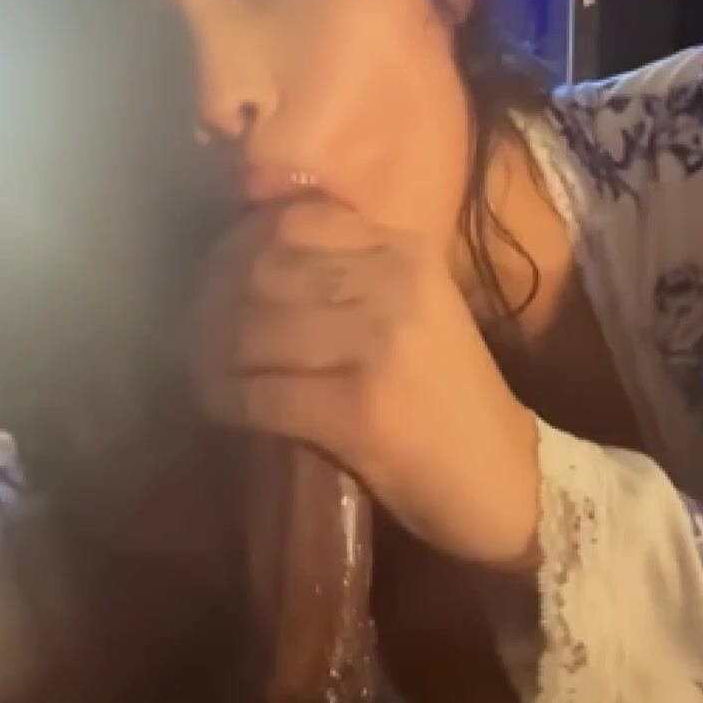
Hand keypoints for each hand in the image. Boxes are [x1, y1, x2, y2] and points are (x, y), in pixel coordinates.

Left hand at [189, 198, 538, 569]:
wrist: (508, 480)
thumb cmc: (450, 397)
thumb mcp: (415, 309)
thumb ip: (350, 275)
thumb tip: (245, 258)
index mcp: (405, 252)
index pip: (293, 222)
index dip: (236, 246)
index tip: (215, 276)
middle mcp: (391, 285)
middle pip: (262, 272)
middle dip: (211, 302)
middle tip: (194, 330)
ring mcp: (376, 347)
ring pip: (252, 330)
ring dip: (209, 353)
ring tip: (202, 369)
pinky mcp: (357, 412)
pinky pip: (259, 393)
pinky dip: (225, 399)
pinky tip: (219, 405)